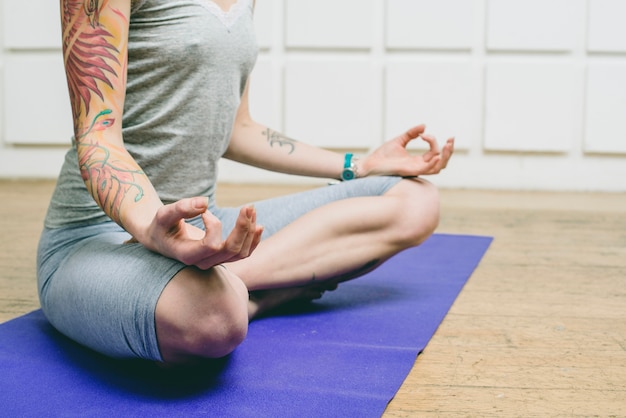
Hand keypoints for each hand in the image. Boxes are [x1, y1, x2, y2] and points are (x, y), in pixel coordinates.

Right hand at [140, 197, 263, 269]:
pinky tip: (258, 225)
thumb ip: (181, 208)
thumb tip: (204, 203)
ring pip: (241, 252)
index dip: (214, 225)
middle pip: (232, 250)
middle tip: (248, 205)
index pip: (211, 245)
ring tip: (251, 209)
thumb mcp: (164, 214)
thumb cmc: (162, 225)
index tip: (204, 212)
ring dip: (250, 231)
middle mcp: (203, 262)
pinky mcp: (222, 257)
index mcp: (188, 255)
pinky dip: (254, 240)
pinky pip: (244, 253)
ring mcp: (215, 261)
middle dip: (243, 227)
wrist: (162, 238)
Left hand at [360, 125, 453, 177]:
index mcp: (418, 160)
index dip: (433, 141)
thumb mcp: (399, 140)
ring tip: (448, 144)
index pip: (434, 152)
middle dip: (449, 151)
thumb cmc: (382, 155)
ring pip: (439, 167)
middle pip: (441, 162)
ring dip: (446, 156)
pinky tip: (436, 154)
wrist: (370, 163)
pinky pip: (427, 170)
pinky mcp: (410, 171)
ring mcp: (416, 169)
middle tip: (451, 139)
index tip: (423, 134)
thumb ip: (411, 133)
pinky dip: (434, 163)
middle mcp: (419, 166)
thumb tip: (424, 126)